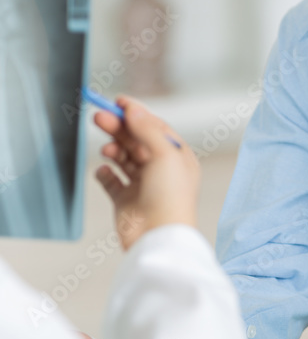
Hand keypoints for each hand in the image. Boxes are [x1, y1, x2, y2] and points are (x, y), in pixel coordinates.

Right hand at [94, 96, 199, 250]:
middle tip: (99, 117)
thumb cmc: (171, 198)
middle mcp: (161, 170)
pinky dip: (105, 173)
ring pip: (123, 158)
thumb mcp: (164, 154)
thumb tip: (133, 109)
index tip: (118, 102)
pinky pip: (111, 181)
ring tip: (107, 150)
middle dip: (118, 128)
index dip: (136, 113)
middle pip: (135, 140)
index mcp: (177, 157)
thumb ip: (147, 129)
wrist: (158, 236)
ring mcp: (142, 186)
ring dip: (113, 149)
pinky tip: (104, 170)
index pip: (155, 127)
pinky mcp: (126, 201)